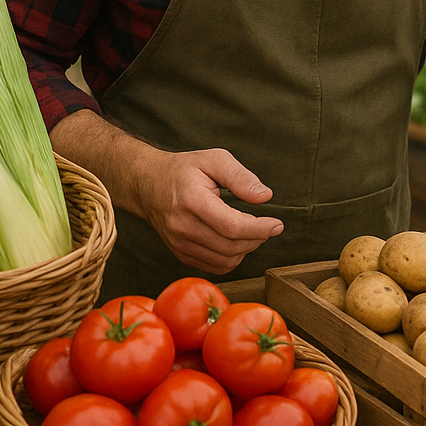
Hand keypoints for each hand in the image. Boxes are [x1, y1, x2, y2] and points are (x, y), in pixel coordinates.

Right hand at [138, 147, 283, 274]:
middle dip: (258, 238)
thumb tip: (264, 196)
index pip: (232, 226)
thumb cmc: (184, 170)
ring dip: (247, 249)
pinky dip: (232, 257)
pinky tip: (237, 241)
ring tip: (254, 231)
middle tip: (269, 225)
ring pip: (225, 260)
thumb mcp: (214, 159)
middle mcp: (183, 227)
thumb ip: (240, 176)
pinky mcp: (181, 254)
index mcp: (192, 202)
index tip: (277, 224)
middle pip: (231, 246)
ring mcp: (180, 244)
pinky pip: (214, 266)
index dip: (260, 228)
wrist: (148, 184)